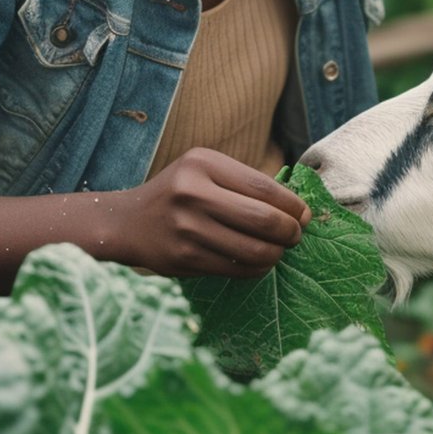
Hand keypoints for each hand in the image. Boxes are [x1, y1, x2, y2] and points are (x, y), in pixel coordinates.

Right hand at [112, 148, 310, 277]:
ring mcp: (187, 228)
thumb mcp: (204, 169)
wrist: (128, 222)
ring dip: (276, 254)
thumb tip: (297, 208)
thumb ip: (244, 183)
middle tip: (295, 236)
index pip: (264, 188)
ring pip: (253, 250)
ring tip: (278, 250)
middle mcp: (193, 193)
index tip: (304, 215)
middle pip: (263, 219)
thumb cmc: (179, 192)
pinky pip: (236, 269)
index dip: (292, 205)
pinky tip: (259, 262)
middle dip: (290, 232)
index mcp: (202, 164)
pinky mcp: (184, 258)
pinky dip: (257, 268)